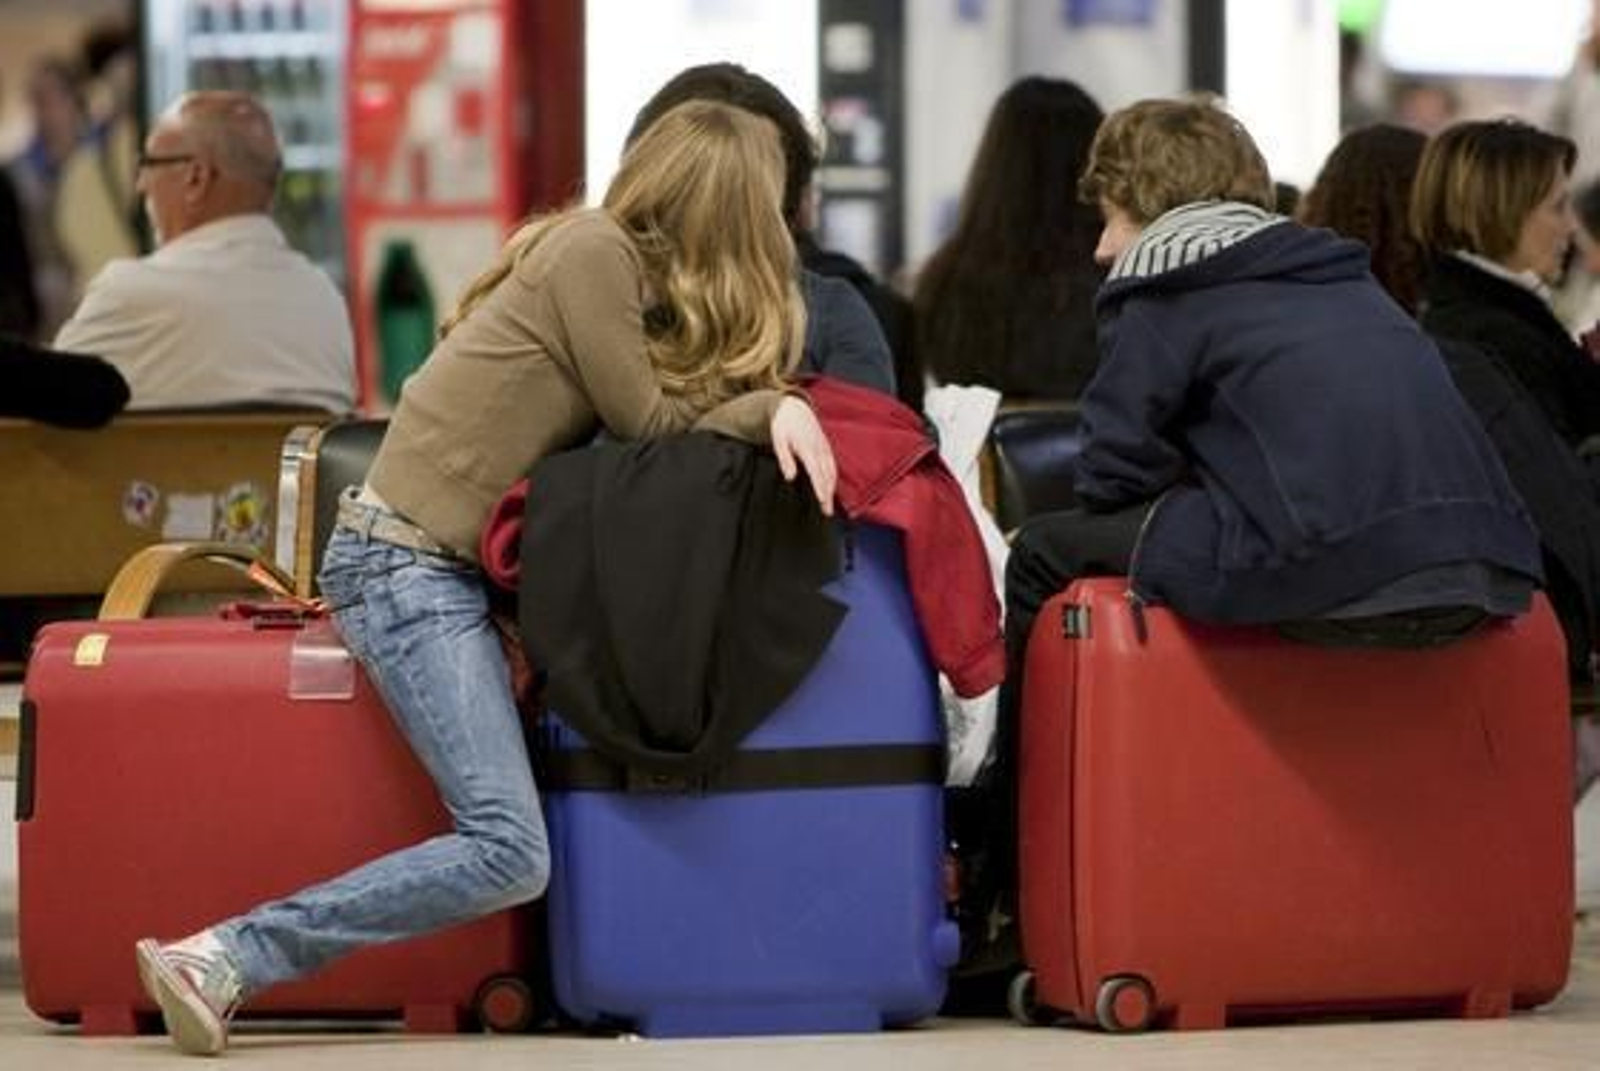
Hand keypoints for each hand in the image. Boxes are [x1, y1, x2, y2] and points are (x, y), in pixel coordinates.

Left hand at [771, 396, 835, 515]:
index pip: (815, 471)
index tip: (823, 500)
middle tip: (827, 512)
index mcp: (807, 447)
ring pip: (832, 471)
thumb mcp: (778, 440)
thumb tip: (790, 477)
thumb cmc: (783, 425)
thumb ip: (785, 459)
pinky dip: (833, 479)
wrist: (794, 408)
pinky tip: (831, 490)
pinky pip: (832, 466)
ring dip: (832, 489)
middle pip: (826, 475)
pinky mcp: (826, 448)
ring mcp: (824, 448)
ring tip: (829, 506)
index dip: (820, 487)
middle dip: (828, 494)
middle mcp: (818, 449)